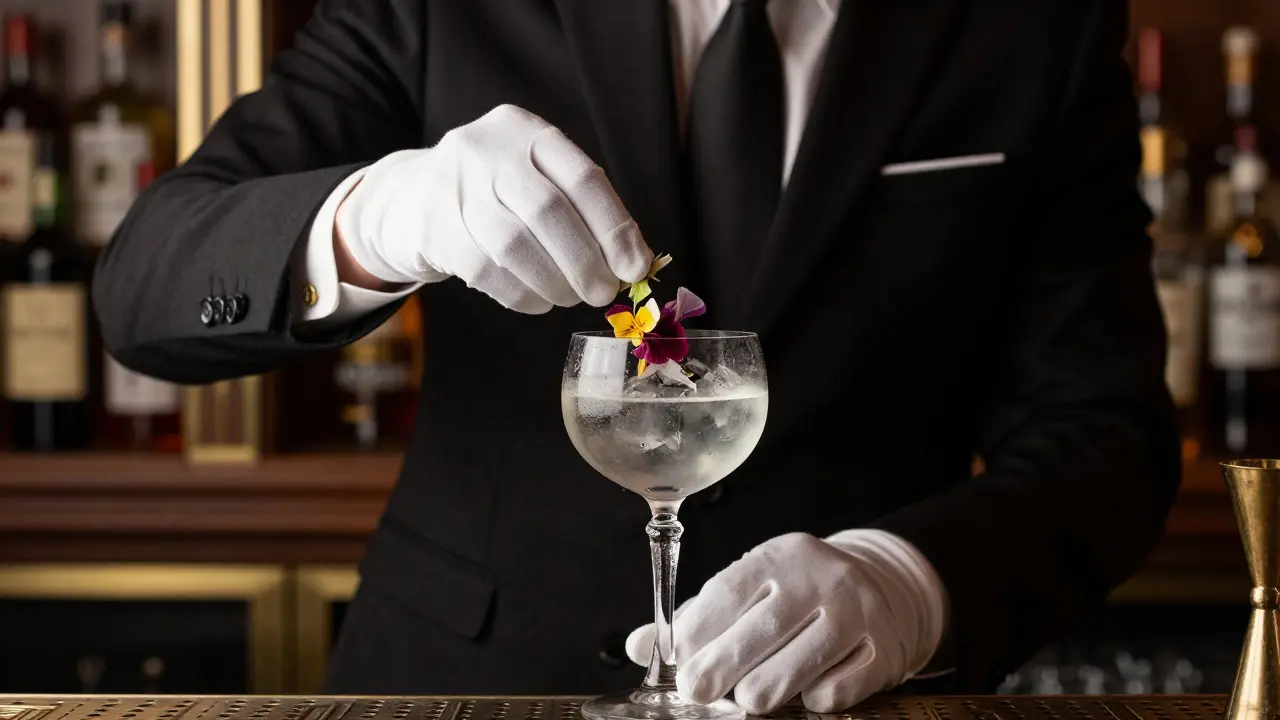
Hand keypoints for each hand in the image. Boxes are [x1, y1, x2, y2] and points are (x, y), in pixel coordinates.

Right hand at [334, 104, 652, 311]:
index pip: (583, 178)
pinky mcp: (432, 227)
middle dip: (584, 261)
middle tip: (603, 293)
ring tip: (569, 297)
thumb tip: (633, 262)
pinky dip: (522, 294)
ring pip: (515, 245)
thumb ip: (581, 210)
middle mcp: (487, 150)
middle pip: (548, 211)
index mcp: (526, 131)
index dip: (615, 228)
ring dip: (554, 283)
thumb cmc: (494, 195)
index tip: (635, 267)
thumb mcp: (535, 178)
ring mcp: (453, 187)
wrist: (409, 198)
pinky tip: (538, 301)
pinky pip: (486, 272)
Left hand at [625, 531, 947, 713]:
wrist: (882, 590)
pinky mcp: (882, 649)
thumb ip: (695, 619)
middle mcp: (819, 578)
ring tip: (748, 699)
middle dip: (722, 669)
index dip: (698, 633)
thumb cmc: (797, 597)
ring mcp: (856, 612)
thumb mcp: (749, 592)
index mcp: (779, 557)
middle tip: (698, 692)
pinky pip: (839, 688)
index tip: (679, 664)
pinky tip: (806, 693)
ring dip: (766, 689)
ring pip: (800, 663)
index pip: (728, 593)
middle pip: (761, 631)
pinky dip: (816, 699)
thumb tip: (636, 646)